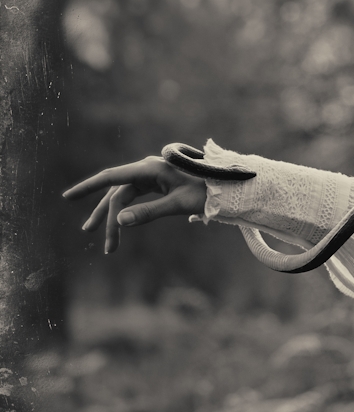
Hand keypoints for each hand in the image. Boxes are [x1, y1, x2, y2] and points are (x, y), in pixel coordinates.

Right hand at [63, 156, 207, 253]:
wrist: (228, 186)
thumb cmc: (207, 193)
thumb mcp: (179, 204)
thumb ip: (149, 212)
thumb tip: (120, 221)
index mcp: (151, 168)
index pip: (112, 177)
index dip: (88, 187)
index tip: (68, 197)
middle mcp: (147, 169)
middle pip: (118, 194)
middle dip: (108, 218)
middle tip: (101, 241)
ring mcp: (151, 175)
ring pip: (124, 197)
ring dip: (115, 218)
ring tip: (108, 242)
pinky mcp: (157, 183)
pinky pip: (135, 197)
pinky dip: (128, 212)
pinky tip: (120, 224)